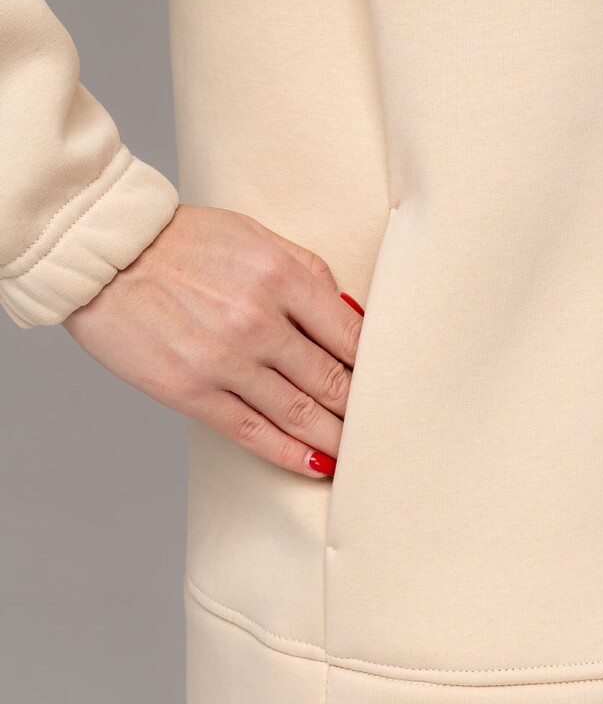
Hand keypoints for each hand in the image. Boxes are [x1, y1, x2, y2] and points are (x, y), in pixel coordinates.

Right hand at [62, 204, 363, 476]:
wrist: (105, 254)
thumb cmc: (184, 242)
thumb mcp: (255, 237)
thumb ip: (309, 273)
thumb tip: (355, 317)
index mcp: (282, 275)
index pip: (352, 337)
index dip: (379, 370)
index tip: (396, 389)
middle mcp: (259, 320)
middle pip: (333, 381)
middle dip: (365, 412)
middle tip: (390, 432)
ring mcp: (225, 360)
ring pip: (301, 414)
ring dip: (337, 440)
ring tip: (362, 456)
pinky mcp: (191, 391)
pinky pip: (254, 432)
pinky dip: (291, 454)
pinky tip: (317, 465)